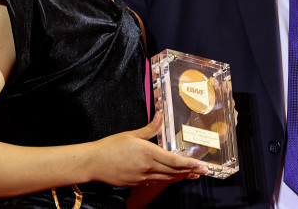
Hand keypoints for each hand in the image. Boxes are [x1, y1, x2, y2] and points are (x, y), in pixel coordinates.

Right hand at [87, 113, 206, 185]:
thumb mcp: (131, 134)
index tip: (200, 164)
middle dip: (190, 171)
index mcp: (148, 153)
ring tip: (192, 175)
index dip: (189, 164)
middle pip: (174, 171)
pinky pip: (156, 181)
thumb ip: (149, 128)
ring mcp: (142, 177)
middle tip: (203, 171)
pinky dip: (167, 179)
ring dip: (181, 177)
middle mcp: (148, 167)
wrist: (94, 163)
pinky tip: (172, 177)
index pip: (174, 161)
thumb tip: (160, 115)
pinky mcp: (137, 182)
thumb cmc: (110, 147)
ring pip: (166, 178)